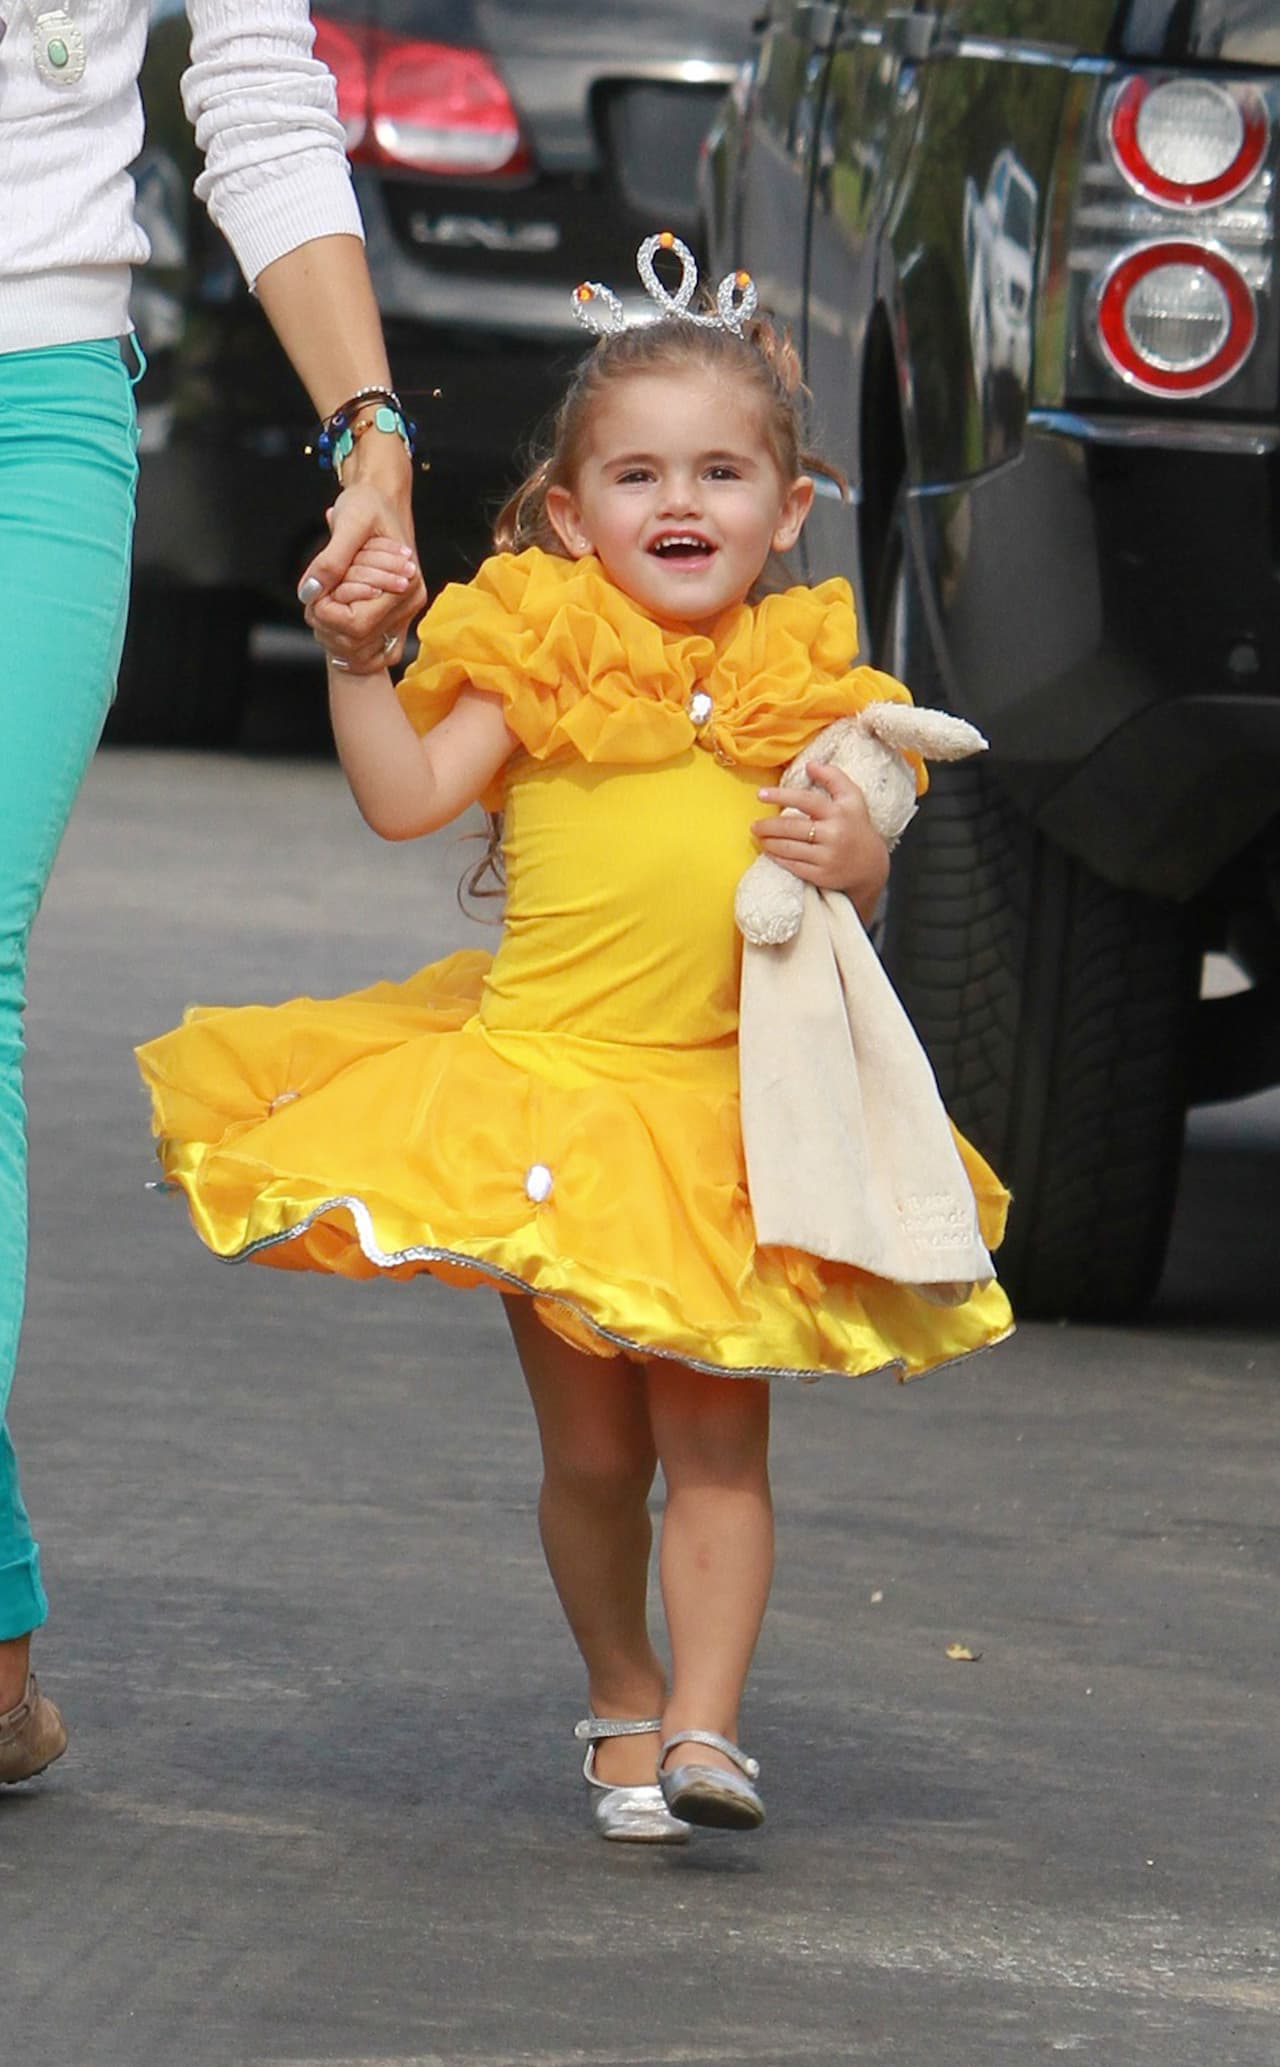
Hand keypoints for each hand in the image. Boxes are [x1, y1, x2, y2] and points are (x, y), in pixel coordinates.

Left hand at [298, 477, 426, 672]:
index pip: (356, 625)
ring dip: (333, 635)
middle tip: (316, 595)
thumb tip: (310, 593)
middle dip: (326, 624)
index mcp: (405, 586)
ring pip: (362, 654)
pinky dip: (347, 644)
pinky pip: (373, 654)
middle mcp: (409, 607)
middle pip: (357, 643)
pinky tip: (334, 621)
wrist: (381, 500)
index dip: (326, 613)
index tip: (315, 589)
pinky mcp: (393, 620)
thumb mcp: (348, 522)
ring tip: (325, 603)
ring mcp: (402, 617)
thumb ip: (329, 560)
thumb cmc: (368, 506)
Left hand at [751, 761, 889, 922]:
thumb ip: (833, 777)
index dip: (781, 795)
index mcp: (839, 812)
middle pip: (791, 827)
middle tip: (754, 824)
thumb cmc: (856, 825)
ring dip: (768, 842)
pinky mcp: (822, 876)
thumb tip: (810, 764)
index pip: (805, 800)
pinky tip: (769, 851)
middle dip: (768, 826)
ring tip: (759, 836)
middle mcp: (833, 835)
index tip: (760, 794)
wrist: (871, 865)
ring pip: (789, 848)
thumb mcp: (852, 798)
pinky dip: (777, 858)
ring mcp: (827, 857)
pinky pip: (793, 866)